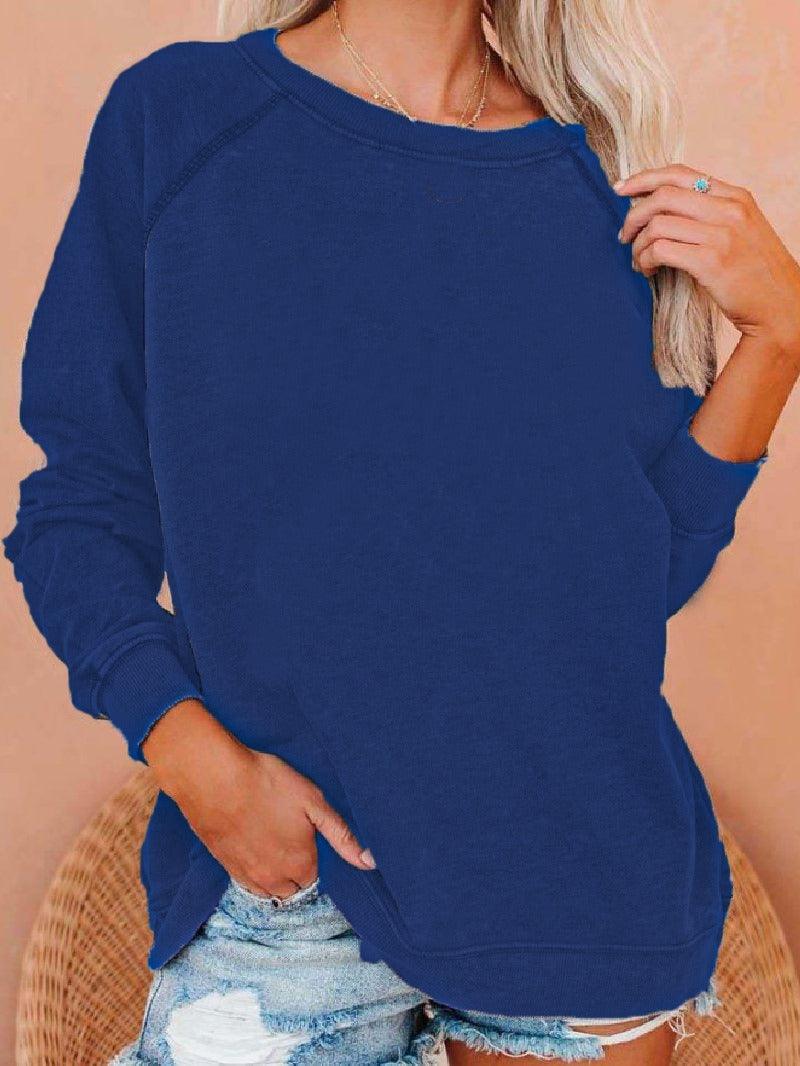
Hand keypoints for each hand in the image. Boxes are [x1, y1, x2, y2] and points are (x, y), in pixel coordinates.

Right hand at [141, 699, 374, 897]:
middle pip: (293, 889)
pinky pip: (246, 883)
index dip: (315, 856)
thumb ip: (342, 835)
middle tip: (292, 839)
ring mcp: (246, 876)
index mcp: (301, 866)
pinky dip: (254, 871)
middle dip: (297, 871)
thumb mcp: (314, 802)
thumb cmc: (266, 783)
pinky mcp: (224, 865)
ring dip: (275, 875)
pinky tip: (253, 844)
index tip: (310, 837)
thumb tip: (371, 863)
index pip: (316, 879)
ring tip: (273, 842)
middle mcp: (274, 880)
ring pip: (269, 890)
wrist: (213, 776)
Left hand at [616, 164, 799, 357]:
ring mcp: (721, 234)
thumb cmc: (756, 273)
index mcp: (736, 196)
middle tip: (624, 236)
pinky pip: (660, 250)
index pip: (680, 173)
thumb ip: (711, 213)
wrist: (781, 307)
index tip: (621, 190)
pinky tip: (647, 270)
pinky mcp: (711, 262)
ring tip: (638, 261)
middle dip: (633, 215)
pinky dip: (645, 260)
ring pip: (657, 224)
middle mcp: (729, 209)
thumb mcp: (742, 229)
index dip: (644, 178)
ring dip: (638, 244)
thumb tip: (664, 210)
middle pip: (663, 195)